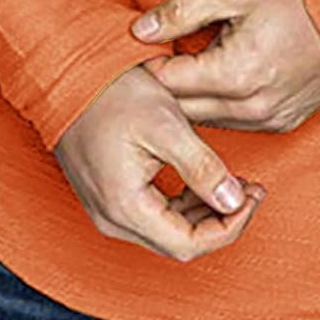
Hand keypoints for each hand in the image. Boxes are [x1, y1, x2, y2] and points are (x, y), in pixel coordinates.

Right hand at [53, 61, 267, 262]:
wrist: (66, 75)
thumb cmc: (113, 93)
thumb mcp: (166, 124)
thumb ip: (201, 167)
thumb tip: (235, 202)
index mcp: (125, 206)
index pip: (188, 244)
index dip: (229, 227)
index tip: (253, 196)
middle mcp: (111, 218)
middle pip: (178, 243)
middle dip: (221, 220)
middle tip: (250, 189)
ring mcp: (105, 209)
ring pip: (166, 231)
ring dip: (204, 213)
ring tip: (234, 182)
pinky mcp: (106, 196)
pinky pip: (151, 216)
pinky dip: (182, 203)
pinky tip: (201, 180)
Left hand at [130, 0, 319, 132]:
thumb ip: (183, 11)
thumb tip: (137, 31)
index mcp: (234, 75)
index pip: (168, 83)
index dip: (150, 63)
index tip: (143, 48)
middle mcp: (251, 108)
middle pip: (184, 109)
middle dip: (166, 86)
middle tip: (158, 58)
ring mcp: (270, 120)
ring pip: (209, 120)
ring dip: (193, 98)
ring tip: (188, 64)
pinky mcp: (285, 122)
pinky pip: (237, 123)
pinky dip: (222, 105)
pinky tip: (220, 77)